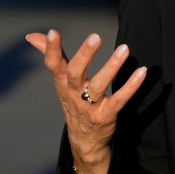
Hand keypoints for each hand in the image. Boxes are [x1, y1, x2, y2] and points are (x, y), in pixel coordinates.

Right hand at [26, 29, 146, 173]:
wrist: (84, 141)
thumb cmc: (74, 102)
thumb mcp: (61, 82)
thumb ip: (52, 56)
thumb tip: (32, 36)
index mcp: (62, 83)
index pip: (53, 65)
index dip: (51, 49)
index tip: (53, 32)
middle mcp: (73, 94)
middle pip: (75, 73)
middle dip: (84, 55)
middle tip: (95, 36)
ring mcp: (89, 106)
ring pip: (99, 86)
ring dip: (112, 67)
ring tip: (125, 49)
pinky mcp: (106, 115)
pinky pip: (119, 99)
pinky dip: (131, 86)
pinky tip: (142, 72)